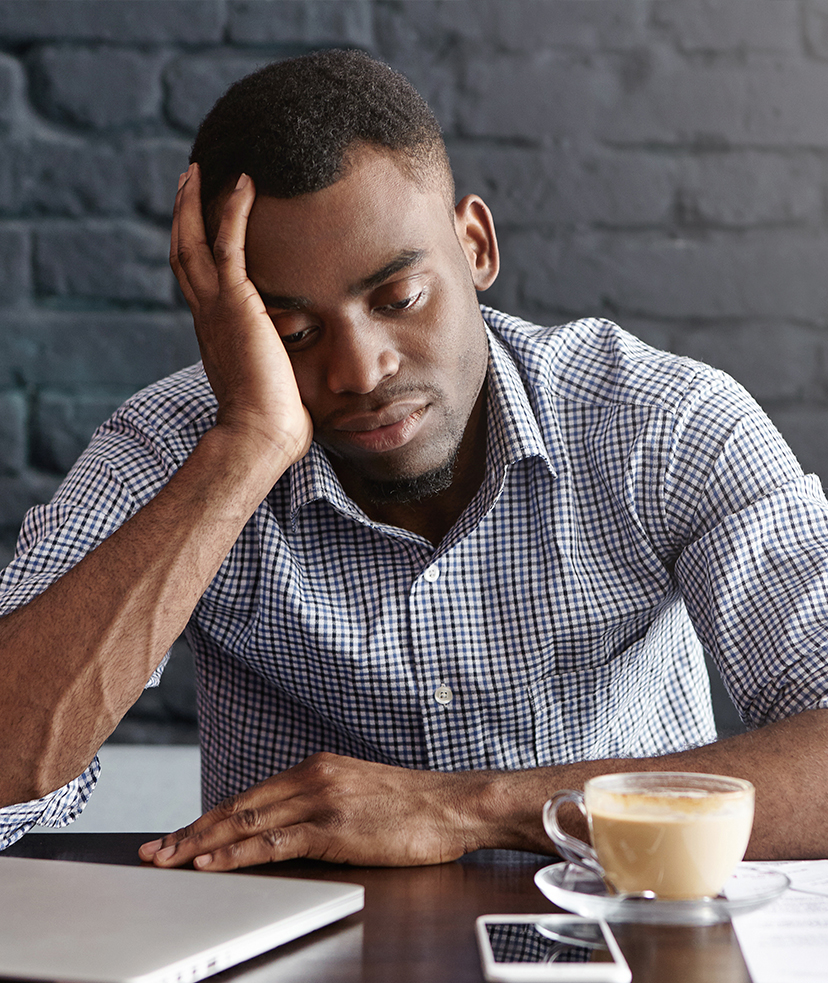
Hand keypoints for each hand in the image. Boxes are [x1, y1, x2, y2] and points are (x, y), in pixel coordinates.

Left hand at [139, 752, 482, 869]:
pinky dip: (238, 853)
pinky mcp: (335, 827)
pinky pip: (275, 841)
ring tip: (168, 860)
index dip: (207, 817)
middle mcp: (312, 777)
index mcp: (315, 767)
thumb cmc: (410, 805)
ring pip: (247, 822)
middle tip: (155, 850)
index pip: (248, 795)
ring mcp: (322, 800)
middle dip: (191, 831)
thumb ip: (317, 804)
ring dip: (202, 844)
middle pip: (238, 807)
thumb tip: (281, 828)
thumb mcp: (356, 794)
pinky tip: (214, 863)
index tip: (177, 835)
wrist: (453, 804)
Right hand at [172, 164, 312, 467]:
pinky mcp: (235, 303)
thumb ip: (278, 368)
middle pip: (183, 253)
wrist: (260, 434)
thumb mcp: (272, 386)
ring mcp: (216, 308)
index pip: (197, 282)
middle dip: (184, 216)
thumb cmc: (272, 424)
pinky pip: (229, 244)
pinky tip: (245, 183)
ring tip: (200, 170)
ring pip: (193, 242)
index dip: (194, 250)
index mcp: (213, 333)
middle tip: (188, 182)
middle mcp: (206, 316)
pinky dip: (234, 211)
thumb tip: (300, 378)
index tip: (199, 227)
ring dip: (195, 203)